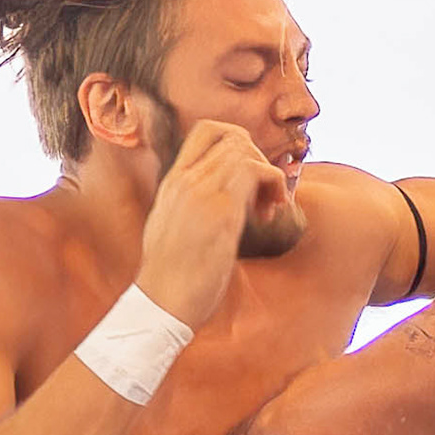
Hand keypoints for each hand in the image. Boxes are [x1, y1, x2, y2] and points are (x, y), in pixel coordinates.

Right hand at [136, 122, 288, 325]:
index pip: (205, 132)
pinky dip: (273, 185)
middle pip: (231, 136)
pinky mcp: (221, 210)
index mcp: (173, 182)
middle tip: (265, 196)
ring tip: (269, 208)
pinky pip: (255, 172)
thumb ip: (189, 209)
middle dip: (258, 159)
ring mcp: (201, 191)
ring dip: (267, 175)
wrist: (161, 302)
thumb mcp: (171, 229)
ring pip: (244, 150)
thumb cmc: (171, 278)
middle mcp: (185, 179)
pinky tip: (270, 215)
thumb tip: (214, 210)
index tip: (248, 176)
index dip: (237, 143)